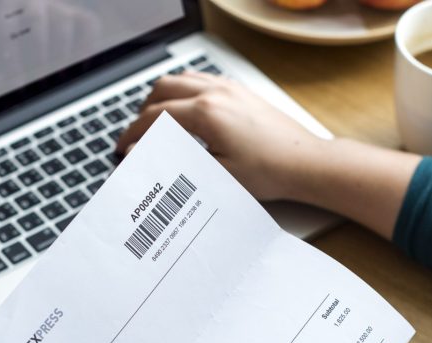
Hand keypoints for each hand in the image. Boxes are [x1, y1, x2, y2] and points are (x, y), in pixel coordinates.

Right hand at [117, 71, 325, 200]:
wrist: (306, 162)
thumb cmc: (270, 172)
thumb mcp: (217, 175)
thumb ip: (176, 162)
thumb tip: (145, 155)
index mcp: (207, 113)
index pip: (155, 117)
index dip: (134, 134)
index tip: (124, 149)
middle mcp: (216, 92)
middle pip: (162, 90)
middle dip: (143, 113)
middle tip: (136, 137)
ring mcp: (230, 88)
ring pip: (181, 79)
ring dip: (161, 98)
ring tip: (155, 123)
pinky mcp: (240, 90)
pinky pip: (201, 79)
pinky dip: (183, 90)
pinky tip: (183, 110)